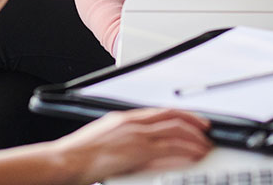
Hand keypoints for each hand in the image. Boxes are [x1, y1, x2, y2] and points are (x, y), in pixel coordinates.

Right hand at [53, 108, 211, 182]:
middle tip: (207, 130)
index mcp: (124, 119)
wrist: (65, 161)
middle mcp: (132, 123)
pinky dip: (186, 151)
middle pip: (171, 117)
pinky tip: (194, 156)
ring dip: (194, 138)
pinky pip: (168, 149)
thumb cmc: (78, 155)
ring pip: (174, 131)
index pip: (160, 112)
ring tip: (205, 146)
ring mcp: (135, 136)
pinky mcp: (136, 151)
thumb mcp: (104, 140)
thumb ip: (123, 140)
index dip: (181, 115)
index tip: (193, 120)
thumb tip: (137, 148)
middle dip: (193, 122)